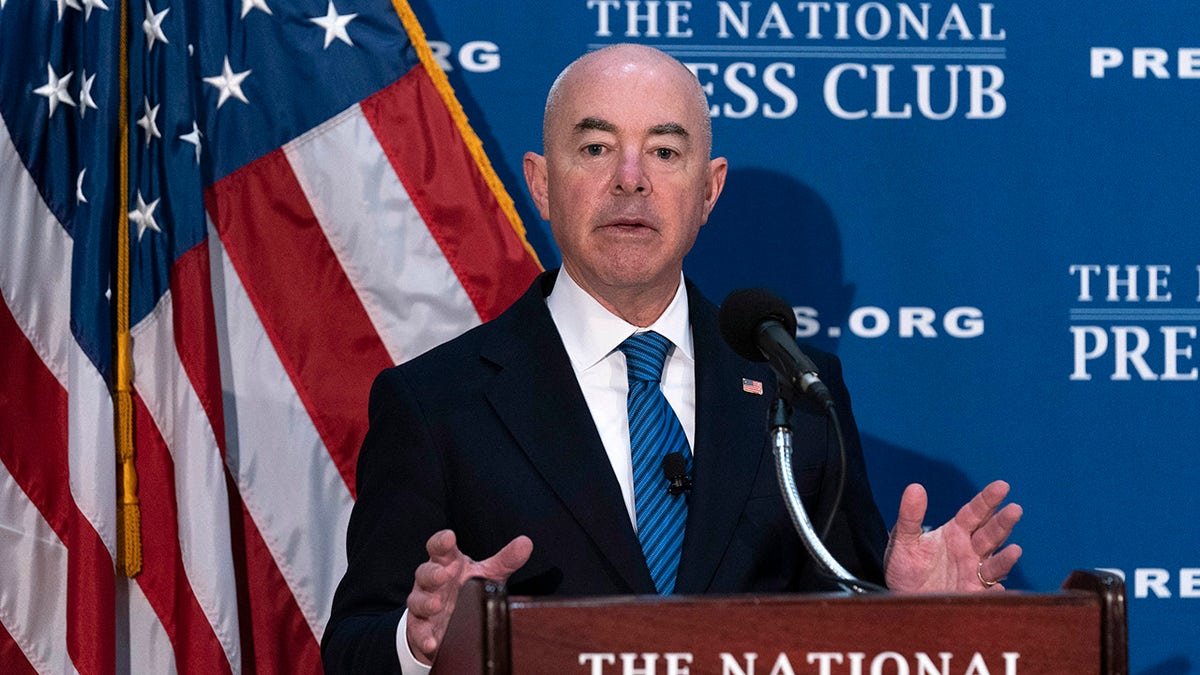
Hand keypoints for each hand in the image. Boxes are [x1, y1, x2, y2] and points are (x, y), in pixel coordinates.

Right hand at [405, 529, 532, 664]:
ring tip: (437, 605)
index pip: (440, 548)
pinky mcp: (420, 627)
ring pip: (417, 600)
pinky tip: (431, 641)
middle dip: (432, 573)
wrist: (448, 619)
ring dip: (426, 602)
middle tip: (443, 575)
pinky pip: (418, 631)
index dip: (442, 541)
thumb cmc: (466, 588)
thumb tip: (526, 543)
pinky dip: (423, 636)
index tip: (449, 537)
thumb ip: (505, 560)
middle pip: (425, 572)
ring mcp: (424, 604)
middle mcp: (432, 581)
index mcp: (447, 563)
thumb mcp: (487, 573)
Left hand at [884, 480, 1022, 592]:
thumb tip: (915, 487)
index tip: (1002, 486)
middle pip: (990, 534)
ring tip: (1015, 550)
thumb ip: (910, 516)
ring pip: (994, 564)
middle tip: (1015, 509)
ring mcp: (973, 573)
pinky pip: (987, 594)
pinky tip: (1000, 590)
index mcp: (955, 532)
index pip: (975, 513)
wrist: (901, 596)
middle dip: (1003, 523)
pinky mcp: (971, 596)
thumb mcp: (905, 539)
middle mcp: (970, 551)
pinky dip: (996, 593)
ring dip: (1005, 559)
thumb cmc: (905, 566)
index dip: (988, 500)